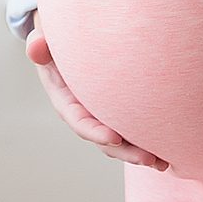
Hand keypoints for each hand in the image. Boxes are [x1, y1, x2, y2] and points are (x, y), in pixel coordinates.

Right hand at [24, 18, 169, 171]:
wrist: (68, 42)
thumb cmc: (57, 40)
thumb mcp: (45, 39)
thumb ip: (39, 44)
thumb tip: (35, 47)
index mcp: (65, 100)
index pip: (79, 120)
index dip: (95, 131)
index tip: (114, 137)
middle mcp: (83, 113)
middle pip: (103, 139)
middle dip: (125, 151)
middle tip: (148, 158)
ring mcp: (100, 115)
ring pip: (119, 141)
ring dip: (138, 153)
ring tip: (162, 162)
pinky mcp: (115, 112)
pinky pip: (130, 131)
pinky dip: (145, 142)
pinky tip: (167, 150)